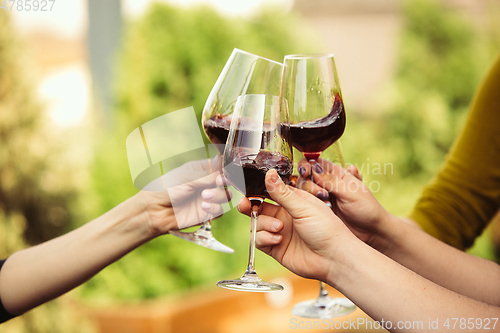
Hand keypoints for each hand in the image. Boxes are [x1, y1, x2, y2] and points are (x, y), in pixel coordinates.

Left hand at [138, 157, 230, 234]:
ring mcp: (206, 198)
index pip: (220, 166)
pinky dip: (214, 208)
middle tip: (218, 183)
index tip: (223, 172)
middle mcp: (205, 183)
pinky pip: (220, 210)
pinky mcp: (206, 213)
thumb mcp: (187, 177)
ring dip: (219, 195)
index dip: (225, 169)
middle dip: (224, 182)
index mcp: (200, 170)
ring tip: (205, 196)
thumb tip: (222, 160)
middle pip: (226, 181)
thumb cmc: (165, 189)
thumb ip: (207, 173)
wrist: (154, 211)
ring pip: (225, 196)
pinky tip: (203, 207)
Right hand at [238, 169, 354, 282]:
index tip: (247, 189)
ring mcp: (279, 231)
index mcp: (293, 201)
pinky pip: (259, 240)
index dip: (257, 190)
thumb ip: (282, 193)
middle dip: (249, 205)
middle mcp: (284, 215)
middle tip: (244, 205)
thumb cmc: (326, 228)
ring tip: (279, 228)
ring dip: (264, 224)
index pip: (270, 191)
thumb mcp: (304, 207)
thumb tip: (268, 173)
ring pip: (257, 223)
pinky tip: (277, 239)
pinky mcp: (275, 248)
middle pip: (258, 207)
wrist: (333, 258)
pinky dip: (264, 238)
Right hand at [296, 158, 389, 246]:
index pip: (314, 163)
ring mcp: (320, 197)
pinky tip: (315, 209)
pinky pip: (304, 203)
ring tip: (327, 204)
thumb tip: (314, 168)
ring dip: (309, 194)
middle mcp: (325, 183)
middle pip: (305, 176)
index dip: (307, 165)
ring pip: (303, 190)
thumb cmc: (366, 208)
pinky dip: (305, 204)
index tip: (306, 172)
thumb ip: (331, 181)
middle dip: (308, 183)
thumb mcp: (351, 192)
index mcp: (336, 173)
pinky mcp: (317, 210)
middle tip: (323, 195)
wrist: (371, 231)